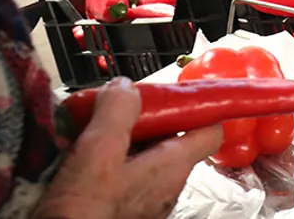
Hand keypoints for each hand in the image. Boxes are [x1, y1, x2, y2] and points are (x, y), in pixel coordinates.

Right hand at [34, 78, 221, 218]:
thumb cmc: (85, 209)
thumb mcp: (99, 149)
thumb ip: (117, 112)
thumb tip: (125, 87)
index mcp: (173, 167)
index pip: (210, 132)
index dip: (200, 110)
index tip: (180, 95)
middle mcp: (168, 187)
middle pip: (172, 141)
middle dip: (148, 121)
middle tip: (119, 108)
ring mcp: (148, 202)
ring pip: (146, 159)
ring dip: (124, 142)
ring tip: (93, 131)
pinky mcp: (127, 211)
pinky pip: (126, 178)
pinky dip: (111, 164)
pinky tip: (83, 161)